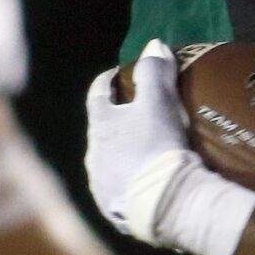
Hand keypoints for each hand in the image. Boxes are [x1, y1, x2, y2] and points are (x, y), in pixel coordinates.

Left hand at [84, 42, 254, 254]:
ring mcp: (100, 184)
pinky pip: (117, 190)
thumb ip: (155, 72)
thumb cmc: (157, 146)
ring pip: (107, 162)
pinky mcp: (112, 210)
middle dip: (117, 121)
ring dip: (121, 155)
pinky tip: (143, 185)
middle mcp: (93, 154)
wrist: (162, 203)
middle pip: (102, 130)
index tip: (119, 75)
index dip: (109, 81)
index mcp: (100, 124)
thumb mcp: (159, 103)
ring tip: (144, 153)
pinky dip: (129, 182)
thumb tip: (154, 44)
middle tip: (139, 116)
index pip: (98, 93)